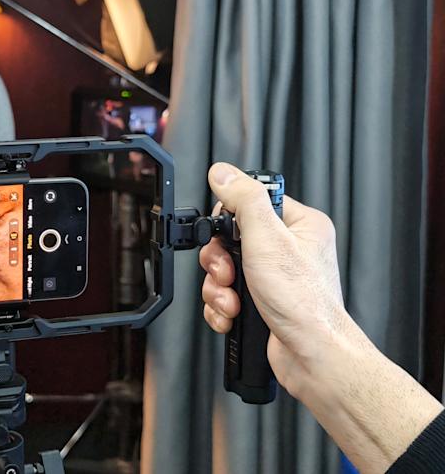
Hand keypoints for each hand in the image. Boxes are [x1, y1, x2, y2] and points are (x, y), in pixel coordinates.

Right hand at [199, 163, 351, 394]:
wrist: (310, 355)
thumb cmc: (304, 302)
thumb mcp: (267, 239)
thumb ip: (244, 200)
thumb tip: (224, 173)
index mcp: (299, 225)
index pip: (252, 204)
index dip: (229, 221)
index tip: (226, 235)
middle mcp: (288, 250)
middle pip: (230, 240)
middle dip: (220, 263)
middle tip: (228, 273)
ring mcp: (275, 278)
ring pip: (224, 271)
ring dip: (218, 289)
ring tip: (232, 300)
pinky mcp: (262, 302)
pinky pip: (226, 295)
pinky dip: (222, 307)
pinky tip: (232, 315)